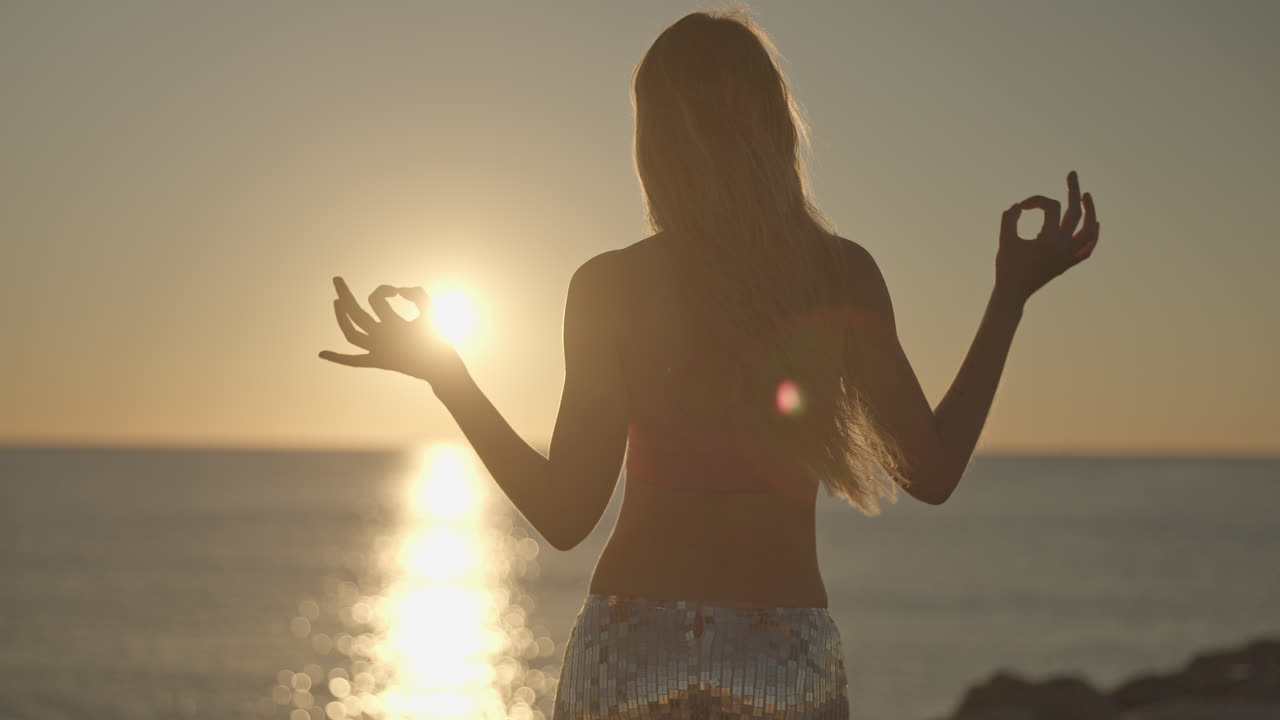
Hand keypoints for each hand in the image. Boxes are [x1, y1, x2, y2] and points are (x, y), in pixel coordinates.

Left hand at [318, 277, 466, 386]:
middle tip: (336, 278)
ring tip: (335, 301)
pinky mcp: (378, 362)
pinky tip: (321, 353)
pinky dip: (338, 357)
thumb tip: (399, 290)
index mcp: (393, 325)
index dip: (384, 290)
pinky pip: (354, 360)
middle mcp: (381, 338)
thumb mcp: (431, 312)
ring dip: (340, 318)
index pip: (376, 298)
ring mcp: (377, 351)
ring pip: (350, 334)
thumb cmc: (438, 340)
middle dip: (343, 293)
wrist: (441, 369)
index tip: (397, 293)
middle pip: (354, 312)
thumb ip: (418, 295)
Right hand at [995, 170, 1100, 304]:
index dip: (1036, 200)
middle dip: (1074, 190)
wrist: (1013, 294)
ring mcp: (1069, 256)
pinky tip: (1095, 225)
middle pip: (1076, 212)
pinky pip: (1088, 248)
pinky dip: (1093, 235)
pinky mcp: (1068, 264)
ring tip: (1086, 196)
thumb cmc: (1007, 267)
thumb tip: (1018, 206)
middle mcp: (1064, 247)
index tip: (1021, 206)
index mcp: (1050, 239)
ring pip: (1089, 230)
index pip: (1052, 207)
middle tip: (1072, 173)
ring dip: (1090, 212)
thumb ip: (1009, 219)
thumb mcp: (1004, 240)